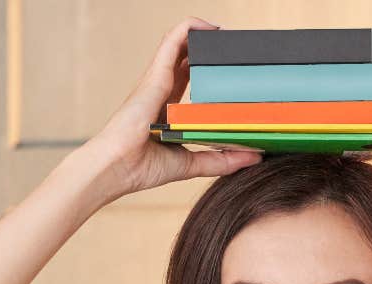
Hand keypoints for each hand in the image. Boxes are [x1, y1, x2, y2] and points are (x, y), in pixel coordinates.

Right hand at [84, 17, 263, 198]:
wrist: (116, 168)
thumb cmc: (141, 167)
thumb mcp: (191, 163)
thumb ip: (221, 160)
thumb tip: (254, 157)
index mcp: (166, 108)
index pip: (188, 78)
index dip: (207, 69)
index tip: (231, 70)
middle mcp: (160, 89)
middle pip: (186, 58)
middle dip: (209, 49)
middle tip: (235, 50)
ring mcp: (156, 80)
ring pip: (179, 44)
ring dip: (202, 34)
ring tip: (227, 34)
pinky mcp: (155, 75)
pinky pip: (172, 41)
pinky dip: (189, 28)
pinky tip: (210, 27)